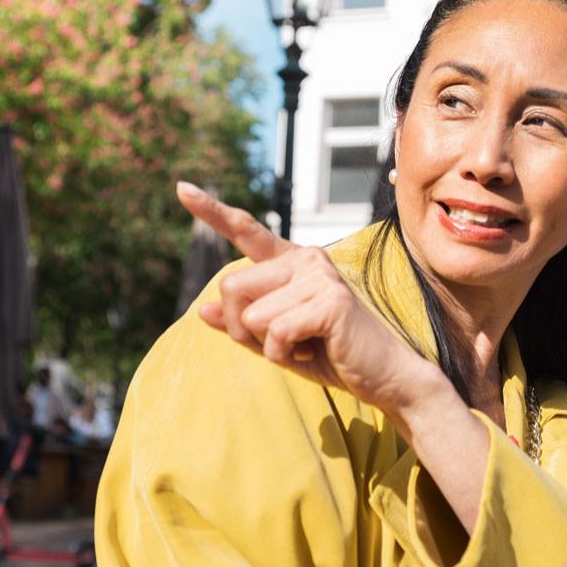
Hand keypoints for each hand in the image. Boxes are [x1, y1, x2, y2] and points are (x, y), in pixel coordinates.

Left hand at [178, 183, 443, 412]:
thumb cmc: (333, 355)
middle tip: (279, 343)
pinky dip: (284, 354)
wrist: (385, 377)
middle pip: (232, 287)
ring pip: (251, 315)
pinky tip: (313, 351)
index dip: (212, 212)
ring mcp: (319, 276)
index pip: (247, 231)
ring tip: (304, 345)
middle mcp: (305, 259)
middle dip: (242, 328)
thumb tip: (202, 311)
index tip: (181, 189)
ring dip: (267, 345)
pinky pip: (275, 332)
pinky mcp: (329, 300)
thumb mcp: (277, 341)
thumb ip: (242, 324)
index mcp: (292, 263)